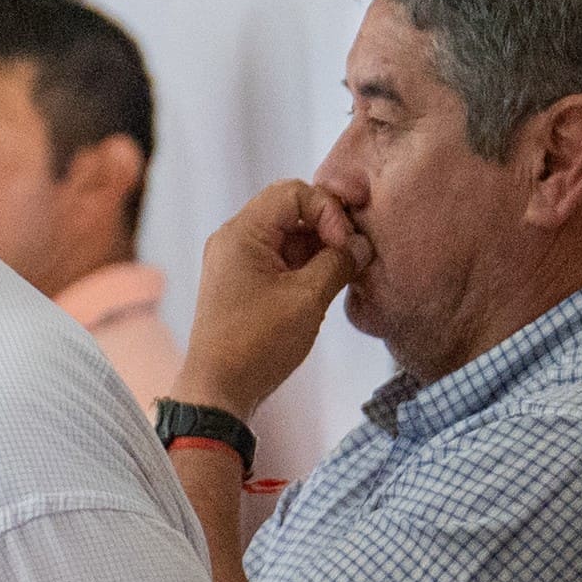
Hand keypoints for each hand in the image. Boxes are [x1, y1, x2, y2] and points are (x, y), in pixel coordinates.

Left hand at [180, 179, 358, 420]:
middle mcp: (235, 240)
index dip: (327, 211)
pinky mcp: (246, 282)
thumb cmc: (257, 343)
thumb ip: (338, 263)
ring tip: (347, 272)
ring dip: (322, 248)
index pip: (293, 192)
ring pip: (290, 235)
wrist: (220, 389)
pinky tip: (332, 283)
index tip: (344, 244)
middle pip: (291, 210)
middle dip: (328, 227)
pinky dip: (309, 265)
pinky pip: (283, 258)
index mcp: (241, 233)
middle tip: (353, 255)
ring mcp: (239, 261)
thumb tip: (361, 245)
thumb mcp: (307, 299)